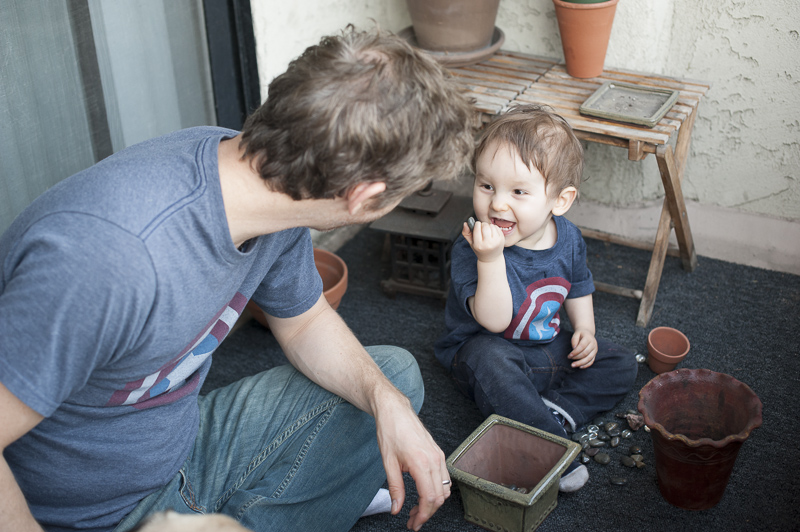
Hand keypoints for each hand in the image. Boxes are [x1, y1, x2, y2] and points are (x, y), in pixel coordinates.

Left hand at [375, 400, 449, 530]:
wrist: (395, 410)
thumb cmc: (390, 432)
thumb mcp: (388, 463)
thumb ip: (395, 488)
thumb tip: (396, 509)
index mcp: (422, 463)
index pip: (430, 498)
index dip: (423, 515)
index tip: (413, 524)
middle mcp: (435, 460)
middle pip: (440, 497)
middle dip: (427, 513)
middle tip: (412, 521)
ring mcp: (439, 456)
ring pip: (445, 489)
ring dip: (433, 503)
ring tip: (416, 509)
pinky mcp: (439, 453)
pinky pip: (444, 478)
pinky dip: (437, 490)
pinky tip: (424, 494)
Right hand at [462, 220, 504, 263]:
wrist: (491, 258)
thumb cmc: (480, 249)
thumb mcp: (471, 243)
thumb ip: (466, 233)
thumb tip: (465, 223)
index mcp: (479, 245)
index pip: (477, 227)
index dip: (476, 225)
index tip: (476, 226)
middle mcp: (488, 244)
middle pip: (485, 226)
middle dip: (482, 225)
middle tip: (482, 229)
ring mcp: (496, 241)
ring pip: (491, 226)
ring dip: (488, 226)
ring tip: (487, 232)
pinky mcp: (502, 239)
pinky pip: (497, 227)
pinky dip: (493, 228)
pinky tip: (492, 233)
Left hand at [569, 329, 597, 368]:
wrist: (588, 334)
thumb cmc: (580, 335)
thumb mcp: (576, 334)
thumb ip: (574, 340)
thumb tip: (574, 348)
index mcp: (588, 338)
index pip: (582, 346)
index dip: (575, 352)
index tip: (569, 356)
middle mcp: (593, 344)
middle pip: (585, 353)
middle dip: (577, 358)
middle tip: (569, 360)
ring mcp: (595, 350)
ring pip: (589, 358)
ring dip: (581, 363)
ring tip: (573, 365)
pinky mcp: (595, 354)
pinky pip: (592, 361)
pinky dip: (586, 365)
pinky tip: (580, 367)